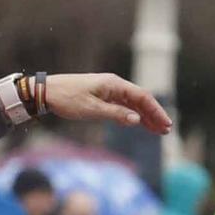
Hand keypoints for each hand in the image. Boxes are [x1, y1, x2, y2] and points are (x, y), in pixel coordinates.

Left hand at [44, 74, 171, 134]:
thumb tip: (136, 119)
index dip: (156, 111)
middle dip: (154, 115)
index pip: (142, 97)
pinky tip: (138, 124)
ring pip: (132, 104)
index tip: (165, 124)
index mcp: (115, 84)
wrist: (48, 91)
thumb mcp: (92, 109)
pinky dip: (131, 115)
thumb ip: (115, 114)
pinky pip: (122, 106)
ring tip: (156, 130)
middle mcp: (114, 85)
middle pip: (140, 100)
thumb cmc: (68, 99)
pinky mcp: (102, 97)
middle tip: (166, 130)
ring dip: (145, 116)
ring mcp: (109, 91)